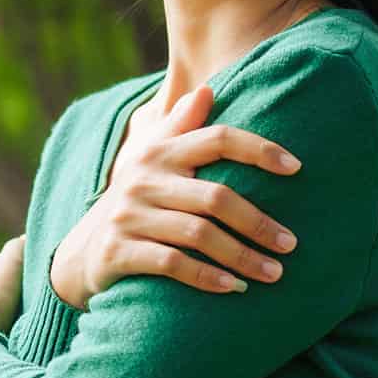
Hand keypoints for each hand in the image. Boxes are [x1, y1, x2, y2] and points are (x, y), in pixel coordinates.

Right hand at [50, 84, 301, 309]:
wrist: (81, 253)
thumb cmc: (135, 202)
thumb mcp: (151, 161)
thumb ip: (179, 125)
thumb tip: (208, 89)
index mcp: (159, 152)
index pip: (217, 139)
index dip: (258, 149)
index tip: (296, 167)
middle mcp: (143, 179)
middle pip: (214, 197)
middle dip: (258, 223)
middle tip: (291, 244)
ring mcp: (129, 216)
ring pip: (198, 234)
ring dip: (242, 256)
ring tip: (273, 273)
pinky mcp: (119, 251)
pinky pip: (172, 264)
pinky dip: (206, 277)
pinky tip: (233, 288)